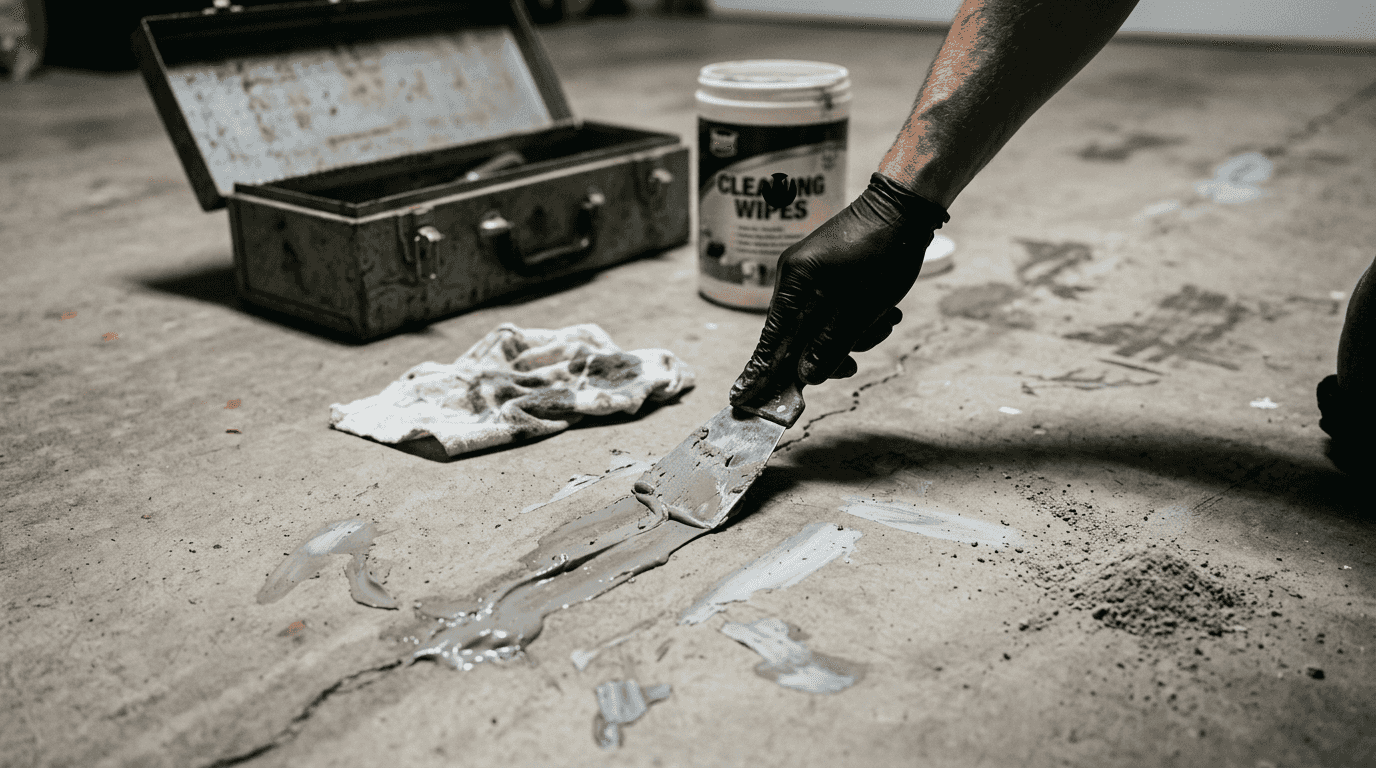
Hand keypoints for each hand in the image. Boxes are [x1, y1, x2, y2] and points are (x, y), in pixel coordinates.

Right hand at [729, 173, 948, 405]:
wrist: (906, 204)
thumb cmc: (883, 253)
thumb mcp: (860, 308)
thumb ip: (830, 344)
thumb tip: (806, 375)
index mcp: (794, 283)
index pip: (771, 339)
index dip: (760, 371)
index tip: (742, 397)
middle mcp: (795, 277)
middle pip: (800, 335)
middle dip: (831, 352)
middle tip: (853, 366)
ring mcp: (812, 272)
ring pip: (824, 324)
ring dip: (855, 332)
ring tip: (887, 320)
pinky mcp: (830, 270)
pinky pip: (837, 307)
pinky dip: (859, 316)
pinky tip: (887, 310)